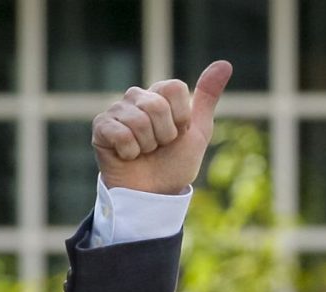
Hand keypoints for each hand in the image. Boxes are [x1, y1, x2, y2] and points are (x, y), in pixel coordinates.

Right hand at [92, 60, 232, 194]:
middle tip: (159, 146)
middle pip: (157, 104)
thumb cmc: (175, 163)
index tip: (179, 132)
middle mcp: (136, 98)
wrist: (154, 193)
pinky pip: (121, 133)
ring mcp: (116, 111)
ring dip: (147, 145)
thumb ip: (207, 97)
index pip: (174, 87)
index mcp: (159, 95)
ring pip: (139, 120)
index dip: (181, 116)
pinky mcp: (100, 127)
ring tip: (144, 152)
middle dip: (165, 134)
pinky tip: (128, 156)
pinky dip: (130, 152)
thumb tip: (225, 63)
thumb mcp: (198, 131)